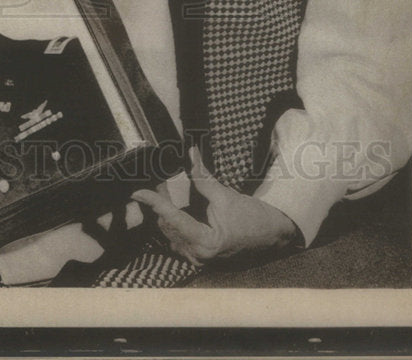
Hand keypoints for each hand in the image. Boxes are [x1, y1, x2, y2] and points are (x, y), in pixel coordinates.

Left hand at [132, 147, 297, 266]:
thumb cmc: (253, 217)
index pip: (172, 219)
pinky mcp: (200, 256)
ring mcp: (198, 259)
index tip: (138, 192)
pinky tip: (172, 207)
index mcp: (204, 243)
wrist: (273, 235)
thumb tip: (189, 153)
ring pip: (171, 234)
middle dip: (158, 205)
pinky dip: (174, 222)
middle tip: (153, 181)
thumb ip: (202, 178)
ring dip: (165, 213)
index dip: (155, 203)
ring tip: (160, 191)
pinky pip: (179, 238)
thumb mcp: (225, 196)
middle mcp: (198, 255)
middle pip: (168, 227)